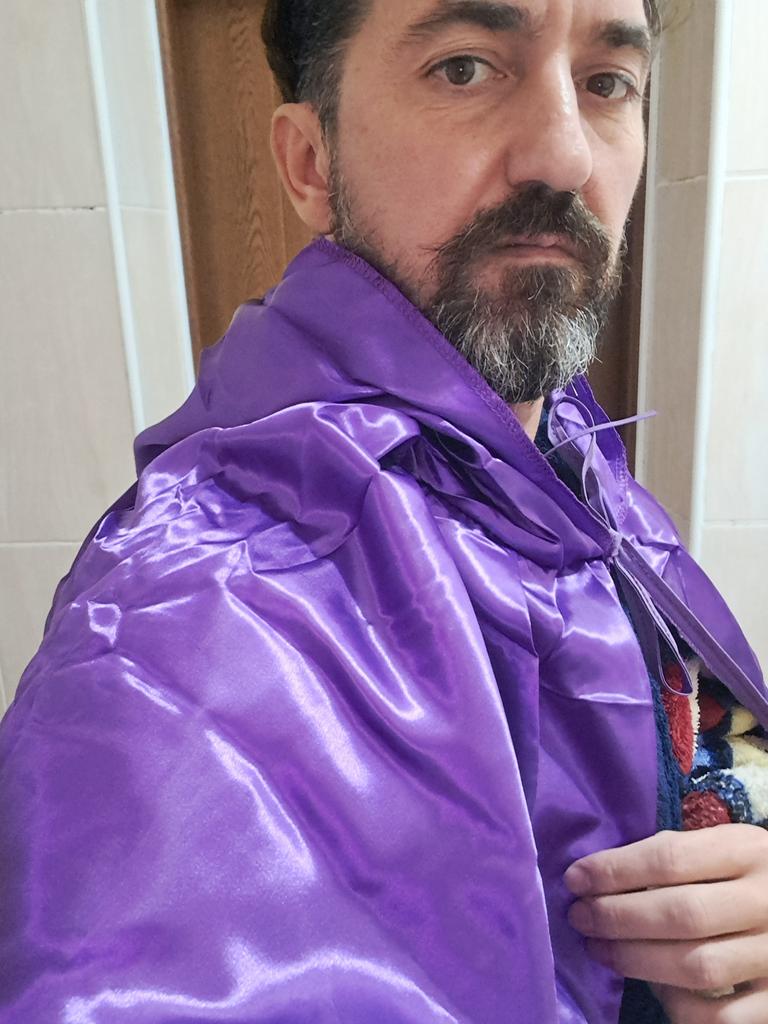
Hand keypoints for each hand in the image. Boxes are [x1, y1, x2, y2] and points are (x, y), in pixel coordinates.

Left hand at [564, 825, 767, 1022]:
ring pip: (698, 967)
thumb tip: (601, 874)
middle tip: (579, 918)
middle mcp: (766, 901)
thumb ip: (678, 856)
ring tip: (599, 950)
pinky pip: (722, 1018)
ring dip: (636, 960)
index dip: (615, 871)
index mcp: (746, 851)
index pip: (670, 858)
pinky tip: (654, 987)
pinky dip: (679, 1005)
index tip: (575, 879)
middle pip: (681, 914)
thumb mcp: (725, 848)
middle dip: (617, 917)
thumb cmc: (752, 874)